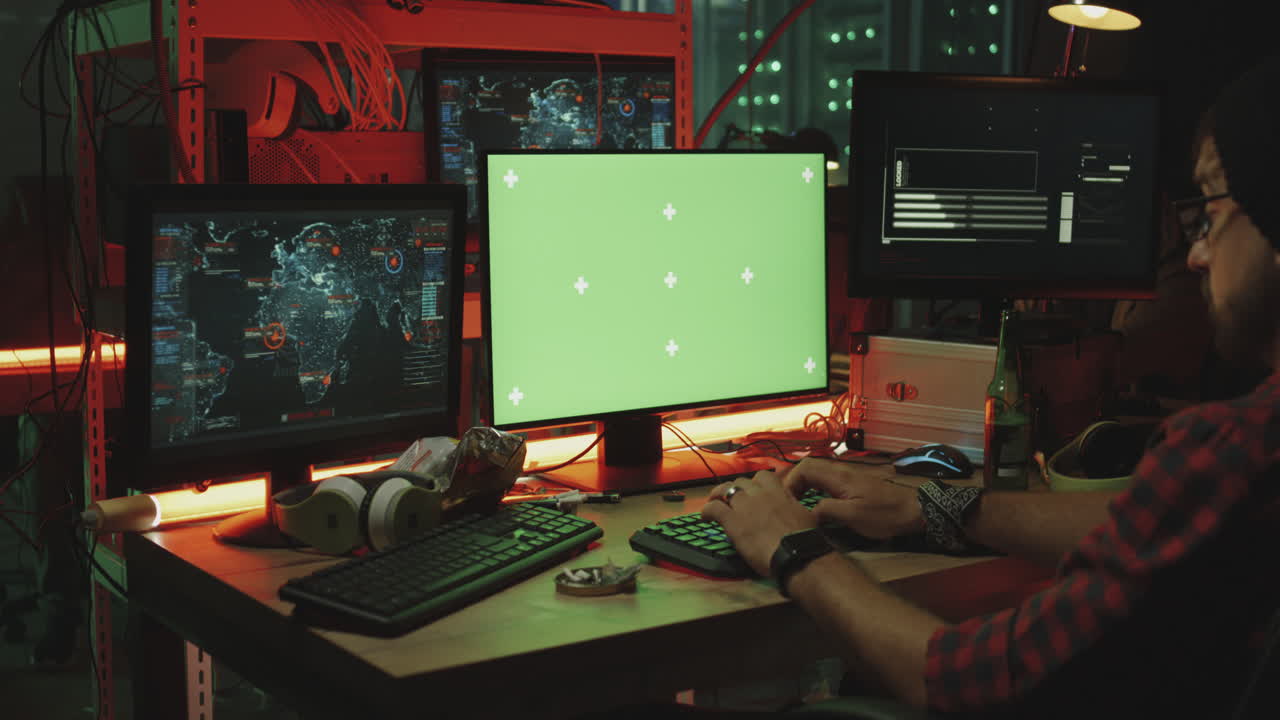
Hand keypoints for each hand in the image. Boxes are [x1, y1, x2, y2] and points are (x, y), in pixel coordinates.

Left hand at [701, 472, 816, 576]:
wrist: (796, 555)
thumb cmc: (804, 541)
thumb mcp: (805, 516)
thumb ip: (793, 507)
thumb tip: (793, 509)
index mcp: (780, 493)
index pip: (764, 476)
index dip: (755, 483)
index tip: (752, 489)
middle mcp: (761, 495)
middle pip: (742, 482)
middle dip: (736, 488)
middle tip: (732, 497)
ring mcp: (746, 506)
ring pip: (726, 490)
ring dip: (719, 494)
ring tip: (714, 500)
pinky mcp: (733, 521)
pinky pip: (714, 508)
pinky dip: (707, 510)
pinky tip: (705, 516)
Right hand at [781, 457, 925, 539]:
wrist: (912, 511)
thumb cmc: (886, 514)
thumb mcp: (854, 516)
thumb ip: (827, 511)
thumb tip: (806, 513)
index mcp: (839, 476)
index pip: (805, 468)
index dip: (790, 482)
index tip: (785, 500)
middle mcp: (840, 472)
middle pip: (807, 468)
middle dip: (792, 483)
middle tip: (786, 502)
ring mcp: (846, 477)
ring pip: (816, 474)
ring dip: (802, 486)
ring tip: (795, 504)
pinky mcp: (851, 485)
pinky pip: (824, 481)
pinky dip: (813, 489)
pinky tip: (812, 503)